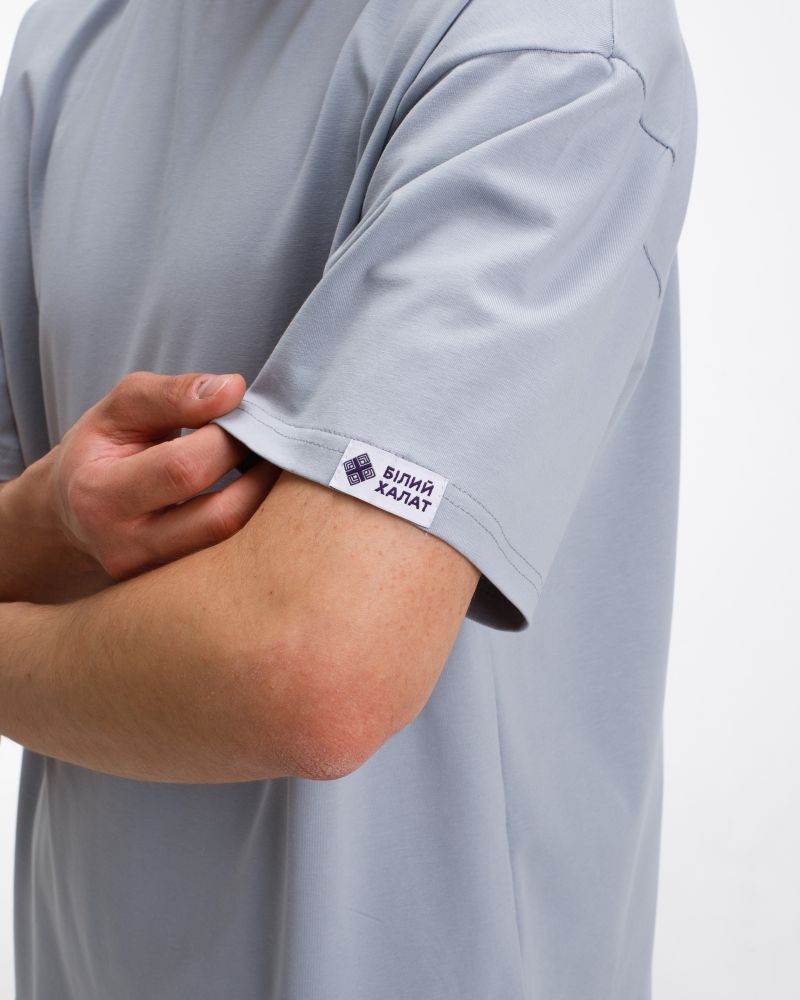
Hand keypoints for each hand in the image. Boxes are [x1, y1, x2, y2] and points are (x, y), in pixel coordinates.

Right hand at [45, 370, 278, 582]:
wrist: (72, 511)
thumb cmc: (101, 450)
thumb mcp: (120, 408)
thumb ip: (172, 394)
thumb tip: (233, 390)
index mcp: (100, 496)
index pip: (184, 469)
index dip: (227, 437)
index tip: (242, 412)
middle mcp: (125, 547)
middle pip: (218, 515)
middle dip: (254, 469)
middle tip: (263, 439)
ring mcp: (154, 575)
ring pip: (232, 541)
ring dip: (261, 495)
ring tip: (263, 459)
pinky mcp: (176, 585)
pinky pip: (230, 552)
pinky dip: (250, 514)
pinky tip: (251, 486)